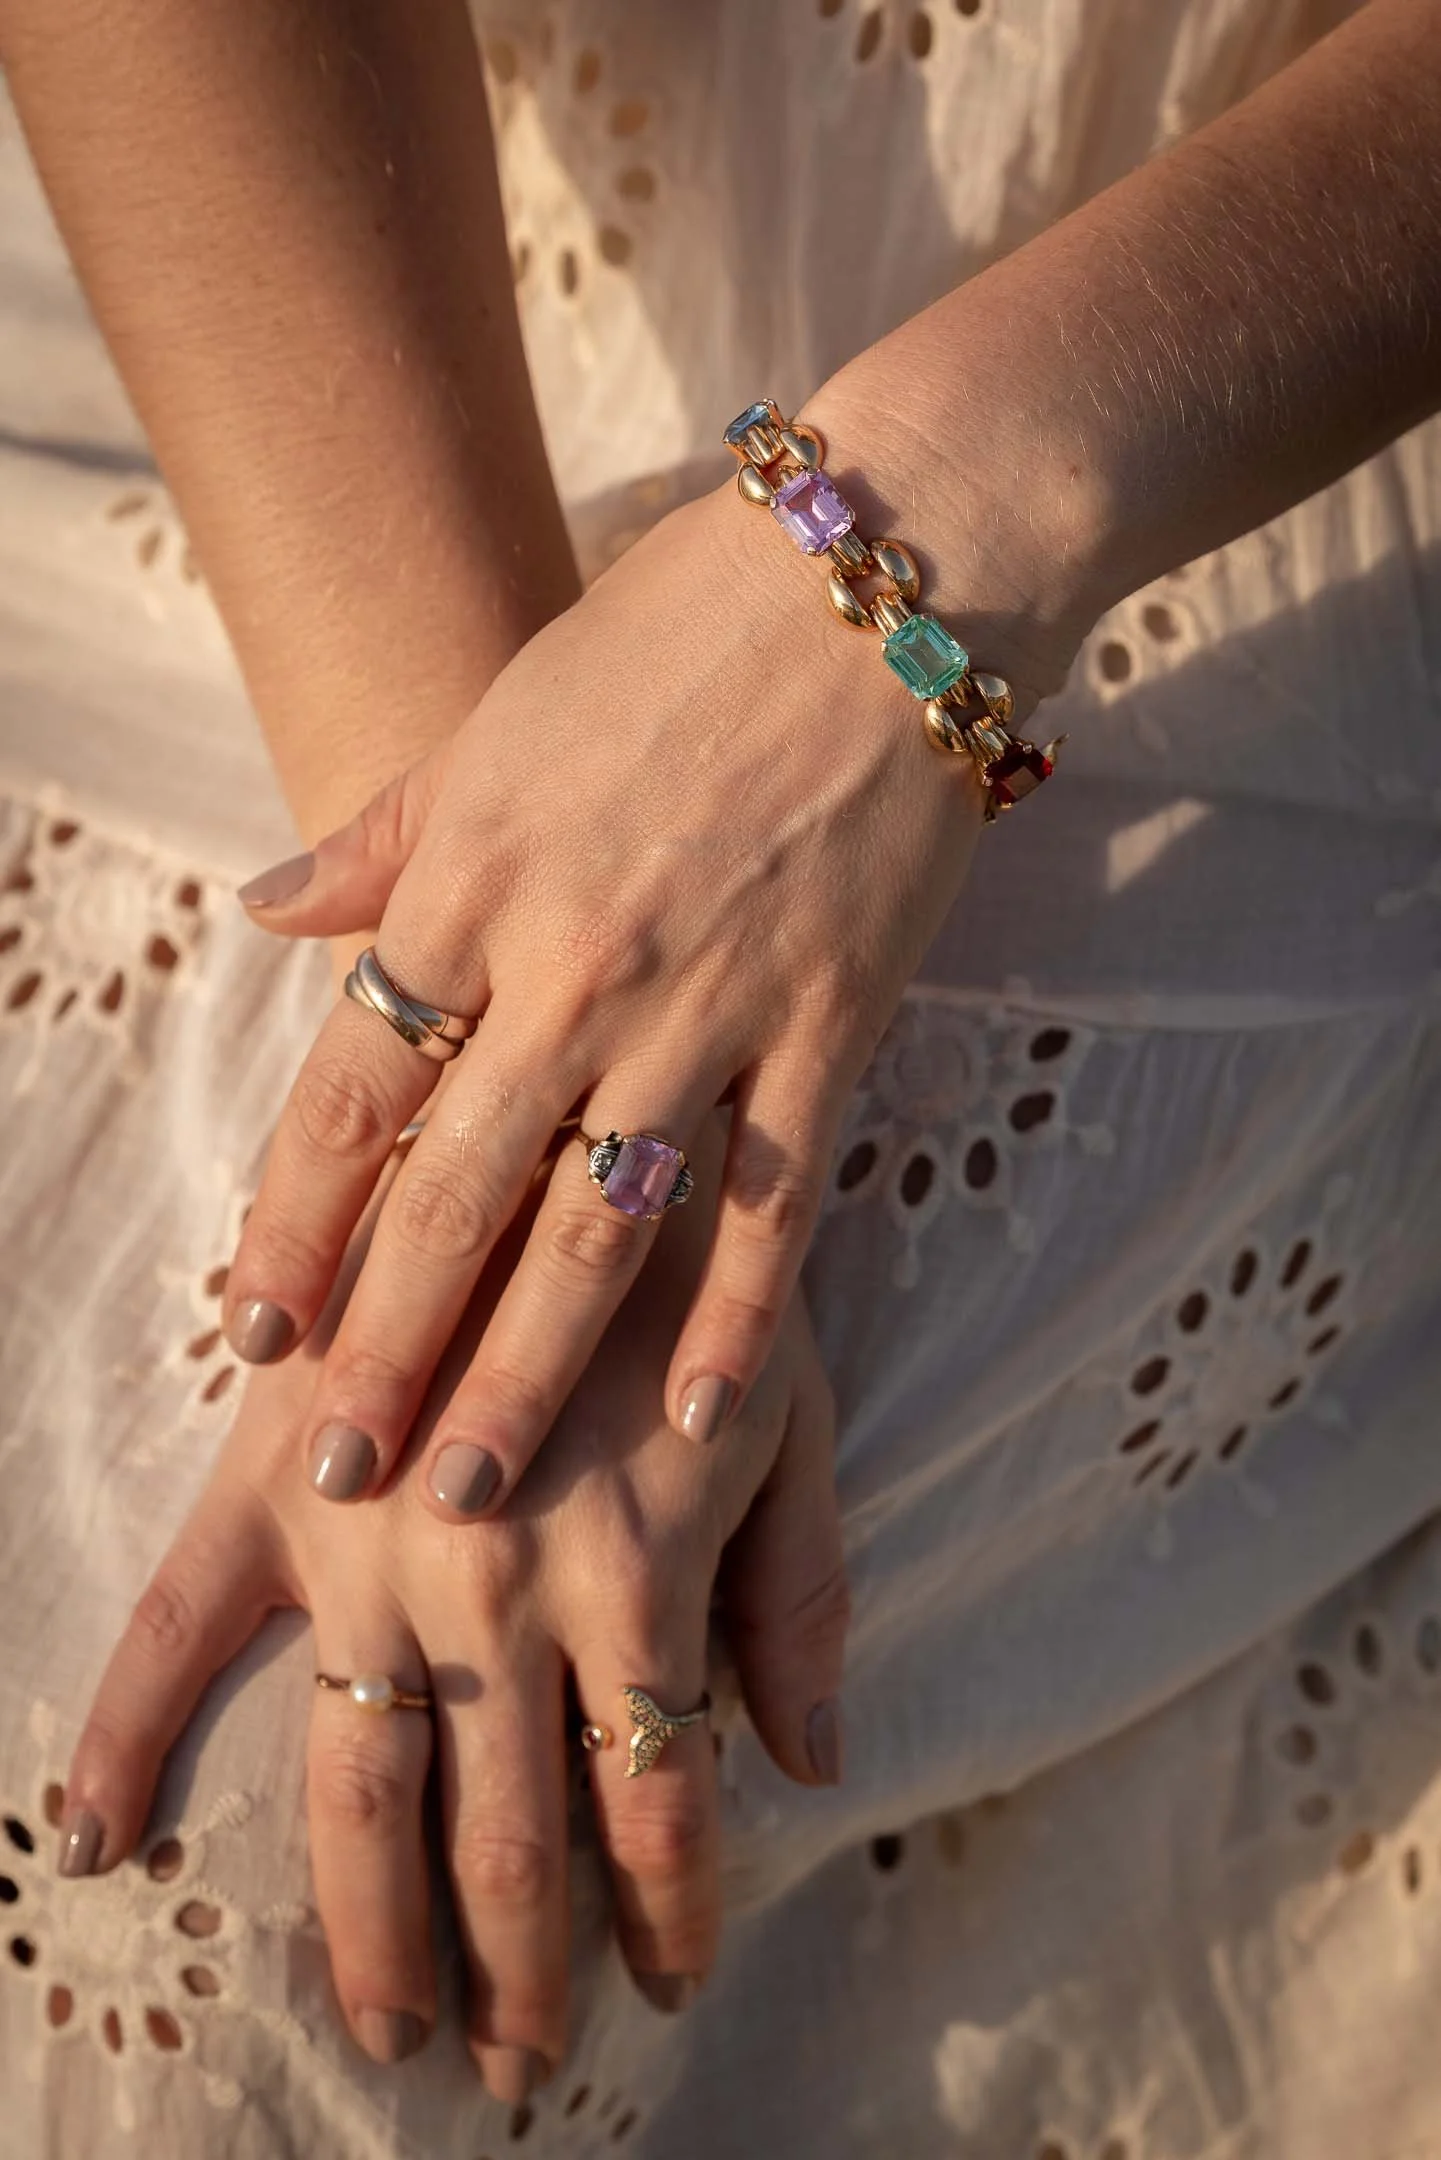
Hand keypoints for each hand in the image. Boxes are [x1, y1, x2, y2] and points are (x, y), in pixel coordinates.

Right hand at [58, 1150, 846, 2093]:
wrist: (554, 1113)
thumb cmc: (692, 1267)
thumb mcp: (787, 1417)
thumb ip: (801, 1595)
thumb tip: (816, 1765)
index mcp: (636, 1572)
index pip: (655, 1799)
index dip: (669, 1911)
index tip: (671, 1983)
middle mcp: (494, 1588)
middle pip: (508, 1834)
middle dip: (523, 1970)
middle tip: (515, 2067)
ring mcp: (364, 1547)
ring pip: (360, 1785)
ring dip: (372, 1928)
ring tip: (388, 2030)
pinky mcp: (267, 1488)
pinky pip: (173, 1631)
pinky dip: (126, 1736)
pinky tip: (99, 1843)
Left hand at [220, 404, 1079, 1516]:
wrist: (884, 571)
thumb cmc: (676, 628)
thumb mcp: (499, 713)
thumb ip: (383, 833)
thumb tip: (264, 911)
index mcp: (474, 879)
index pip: (354, 1090)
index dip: (291, 1223)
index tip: (250, 1332)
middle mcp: (572, 962)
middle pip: (455, 1192)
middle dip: (387, 1343)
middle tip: (340, 1471)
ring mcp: (707, 1004)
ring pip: (595, 1228)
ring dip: (526, 1372)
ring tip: (470, 1489)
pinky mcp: (832, 1025)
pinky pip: (773, 1202)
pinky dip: (737, 1318)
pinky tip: (695, 1427)